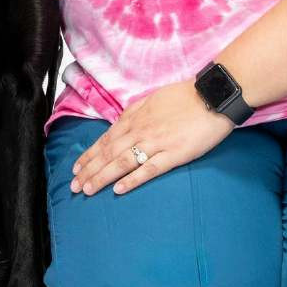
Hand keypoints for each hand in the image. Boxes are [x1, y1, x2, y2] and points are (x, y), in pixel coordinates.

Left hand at [70, 78, 235, 196]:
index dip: (90, 155)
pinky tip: (118, 190)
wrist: (212, 96)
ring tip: (88, 190)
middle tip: (74, 186)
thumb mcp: (153, 99)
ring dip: (102, 177)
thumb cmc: (185, 96)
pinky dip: (132, 180)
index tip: (76, 168)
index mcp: (135, 117)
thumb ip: (136, 112)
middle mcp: (140, 130)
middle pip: (109, 153)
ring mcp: (156, 143)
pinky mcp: (173, 154)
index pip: (106, 139)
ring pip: (122, 162)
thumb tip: (121, 123)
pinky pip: (148, 169)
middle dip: (89, 170)